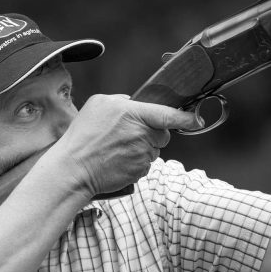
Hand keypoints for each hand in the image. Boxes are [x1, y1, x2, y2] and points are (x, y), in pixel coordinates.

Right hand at [51, 94, 201, 196]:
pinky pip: (145, 164)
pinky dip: (135, 163)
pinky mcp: (140, 171)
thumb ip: (121, 100)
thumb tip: (133, 102)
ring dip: (142, 149)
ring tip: (117, 149)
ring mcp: (142, 155)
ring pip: (154, 150)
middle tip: (128, 135)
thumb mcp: (98, 104)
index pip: (167, 114)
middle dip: (152, 134)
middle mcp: (142, 134)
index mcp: (134, 114)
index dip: (186, 117)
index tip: (197, 119)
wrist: (73, 169)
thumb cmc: (82, 136)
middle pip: (162, 134)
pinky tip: (117, 161)